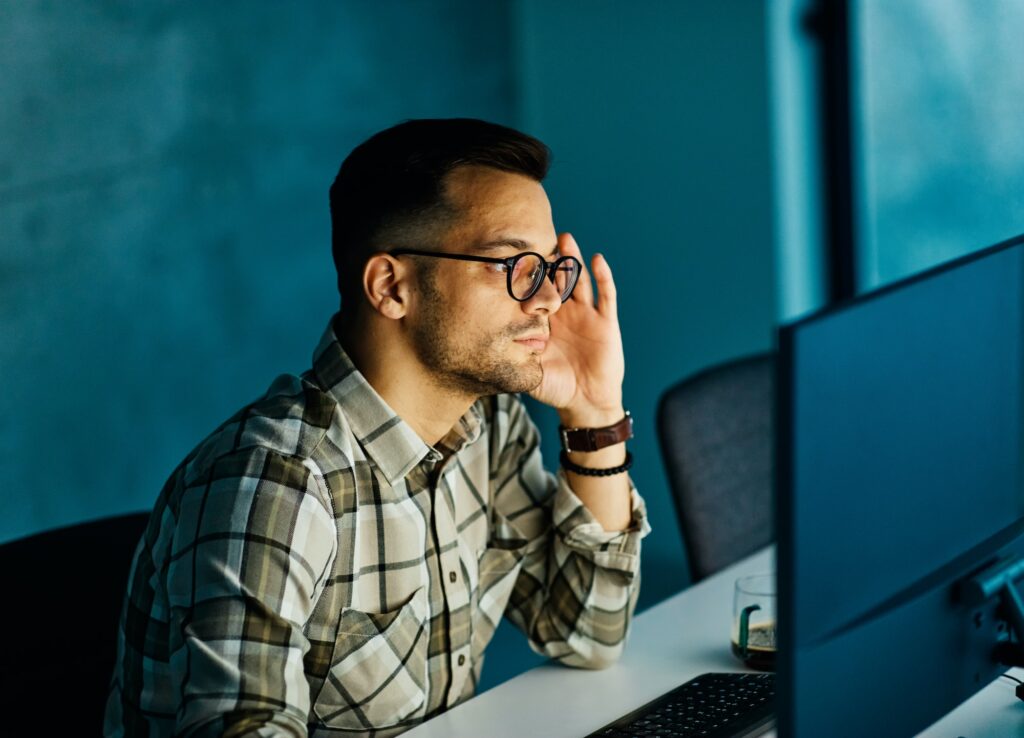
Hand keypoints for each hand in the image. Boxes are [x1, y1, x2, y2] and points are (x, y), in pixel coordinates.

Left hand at [528, 232, 624, 425]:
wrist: (585, 403)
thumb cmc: (556, 388)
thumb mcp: (529, 370)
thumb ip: (513, 357)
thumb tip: (485, 348)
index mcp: (546, 323)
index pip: (535, 294)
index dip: (528, 278)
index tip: (514, 259)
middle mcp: (566, 315)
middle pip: (557, 281)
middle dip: (549, 261)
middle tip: (537, 238)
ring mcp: (587, 316)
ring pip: (579, 281)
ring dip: (573, 260)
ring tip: (565, 239)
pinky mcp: (606, 322)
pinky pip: (606, 296)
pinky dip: (603, 277)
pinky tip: (596, 259)